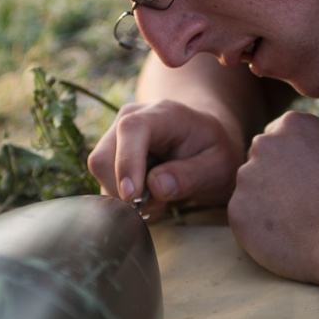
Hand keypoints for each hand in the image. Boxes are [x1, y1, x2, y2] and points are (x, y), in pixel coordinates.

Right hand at [88, 99, 245, 215]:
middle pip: (104, 157)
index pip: (131, 130)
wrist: (205, 141)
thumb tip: (156, 187)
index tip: (132, 196)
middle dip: (126, 191)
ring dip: (125, 197)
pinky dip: (123, 197)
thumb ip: (190, 175)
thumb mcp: (218, 166)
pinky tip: (148, 196)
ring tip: (159, 199)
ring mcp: (116, 134)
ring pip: (100, 173)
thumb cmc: (214, 151)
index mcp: (164, 114)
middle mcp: (131, 118)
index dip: (126, 162)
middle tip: (161, 204)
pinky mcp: (110, 153)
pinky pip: (104, 181)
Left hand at [227, 110, 318, 282]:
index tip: (309, 180)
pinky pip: (245, 219)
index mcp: (293, 124)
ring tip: (299, 224)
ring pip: (251, 191)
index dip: (295, 162)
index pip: (279, 138)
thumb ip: (316, 149)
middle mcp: (263, 143)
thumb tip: (305, 159)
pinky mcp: (237, 211)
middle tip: (303, 205)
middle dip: (275, 180)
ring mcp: (246, 177)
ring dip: (266, 204)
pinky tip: (288, 238)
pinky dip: (260, 230)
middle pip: (261, 161)